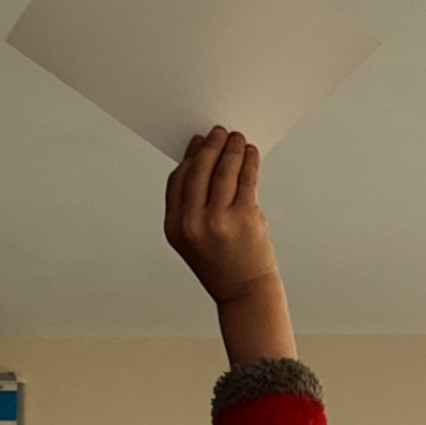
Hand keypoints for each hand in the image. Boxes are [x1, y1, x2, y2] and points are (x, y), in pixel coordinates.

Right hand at [165, 127, 293, 363]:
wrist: (244, 292)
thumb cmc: (222, 263)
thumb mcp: (194, 239)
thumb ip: (192, 206)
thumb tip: (204, 160)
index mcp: (175, 227)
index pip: (178, 180)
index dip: (189, 157)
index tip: (198, 142)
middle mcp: (193, 223)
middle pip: (199, 170)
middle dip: (210, 146)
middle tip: (219, 132)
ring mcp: (219, 220)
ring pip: (224, 171)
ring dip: (231, 148)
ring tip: (237, 138)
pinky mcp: (245, 217)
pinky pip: (246, 179)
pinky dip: (248, 161)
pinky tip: (250, 153)